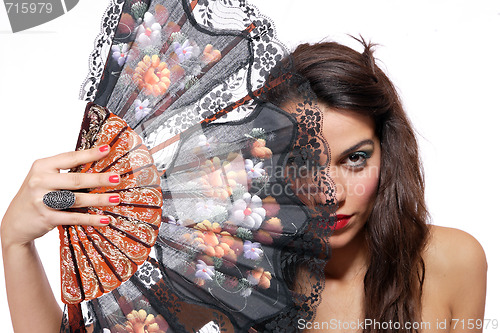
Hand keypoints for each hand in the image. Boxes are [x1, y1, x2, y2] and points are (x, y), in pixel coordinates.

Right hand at [1, 145, 120, 248]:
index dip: (89, 154)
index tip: (107, 149)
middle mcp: (40, 181)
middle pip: (76, 179)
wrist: (15, 221)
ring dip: (99, 199)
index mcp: (42, 166)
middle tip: (117, 178)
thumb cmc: (37, 194)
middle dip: (99, 179)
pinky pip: (73, 217)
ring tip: (116, 199)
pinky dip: (90, 219)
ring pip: (77, 199)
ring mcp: (42, 200)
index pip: (70, 158)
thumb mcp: (44, 177)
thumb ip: (64, 171)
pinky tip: (104, 219)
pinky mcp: (46, 218)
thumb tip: (96, 163)